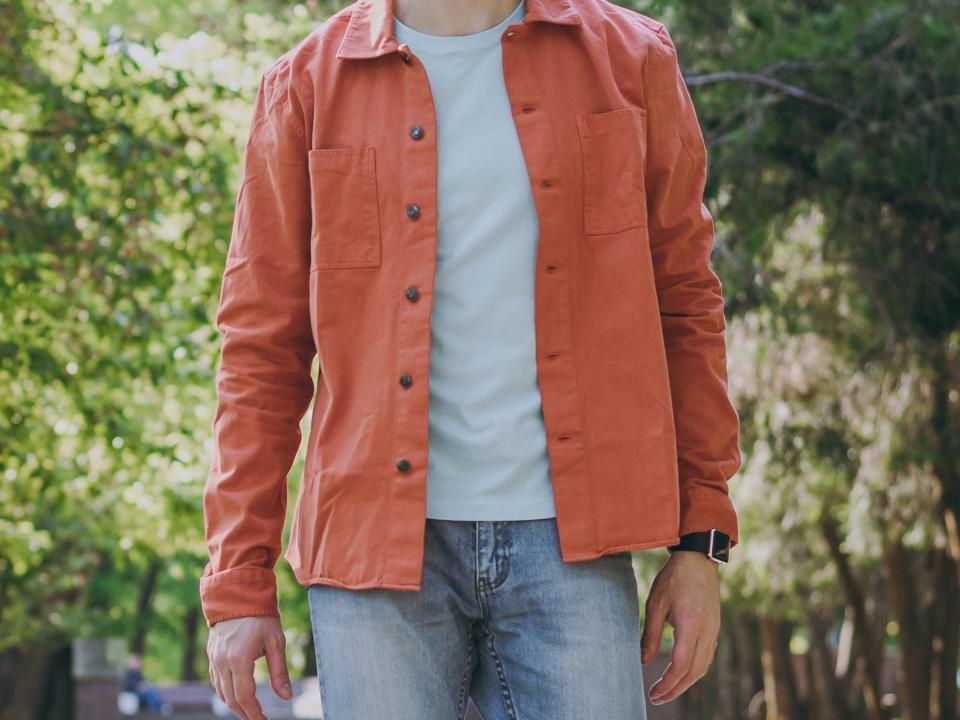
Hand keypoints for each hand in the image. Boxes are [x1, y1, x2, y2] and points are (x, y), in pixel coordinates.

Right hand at [207, 616, 292, 719]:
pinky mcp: (211, 654)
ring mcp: (214, 658)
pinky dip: (225, 692)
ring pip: (221, 692)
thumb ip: (279, 672)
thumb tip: (287, 697)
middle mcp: (222, 662)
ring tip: (250, 710)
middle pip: (231, 699)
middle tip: (259, 719)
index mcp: (239, 659)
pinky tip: (236, 694)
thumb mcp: (276, 642)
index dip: (254, 714)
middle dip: (245, 713)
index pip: (244, 698)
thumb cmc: (261, 616)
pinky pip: (215, 681)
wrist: (238, 594)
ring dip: (234, 704)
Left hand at [640, 550, 720, 704]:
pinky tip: (682, 672)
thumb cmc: (673, 579)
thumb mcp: (655, 604)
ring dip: (686, 682)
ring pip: (703, 666)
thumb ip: (650, 634)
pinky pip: (707, 656)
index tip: (653, 692)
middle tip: (657, 698)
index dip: (668, 683)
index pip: (681, 665)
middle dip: (676, 689)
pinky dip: (694, 670)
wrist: (698, 560)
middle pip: (694, 672)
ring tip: (667, 690)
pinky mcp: (714, 627)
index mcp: (691, 625)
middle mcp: (707, 631)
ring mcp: (714, 630)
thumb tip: (642, 660)